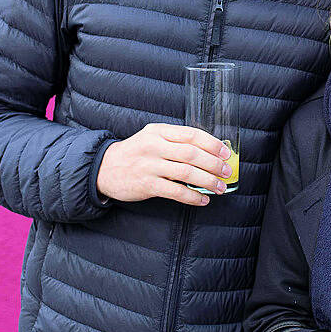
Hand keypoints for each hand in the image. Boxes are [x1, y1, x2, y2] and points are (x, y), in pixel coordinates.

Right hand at [97, 123, 232, 205]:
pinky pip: (175, 192)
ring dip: (207, 181)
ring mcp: (150, 165)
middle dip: (214, 163)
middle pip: (192, 154)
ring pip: (186, 173)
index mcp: (159, 131)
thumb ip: (175, 140)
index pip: (191, 134)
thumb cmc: (135, 152)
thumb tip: (209, 151)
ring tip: (219, 187)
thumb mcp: (152, 137)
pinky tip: (202, 199)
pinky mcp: (146, 185)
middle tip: (226, 171)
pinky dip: (192, 196)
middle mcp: (154, 146)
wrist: (104, 168)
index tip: (226, 152)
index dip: (212, 144)